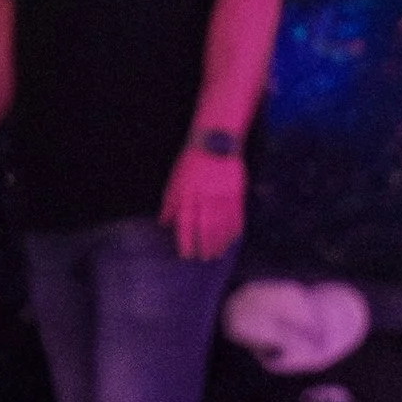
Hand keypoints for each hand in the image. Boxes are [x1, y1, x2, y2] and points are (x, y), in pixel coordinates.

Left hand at [161, 144, 246, 262]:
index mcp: (187, 194)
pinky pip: (236, 217)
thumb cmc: (192, 161)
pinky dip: (234, 231)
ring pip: (222, 226)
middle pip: (206, 228)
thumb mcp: (175, 179)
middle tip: (205, 259)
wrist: (216, 141)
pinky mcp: (237, 194)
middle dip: (205, 246)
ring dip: (220, 242)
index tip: (186, 255)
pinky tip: (232, 240)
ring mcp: (223, 197)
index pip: (185, 223)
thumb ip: (170, 202)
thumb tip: (164, 223)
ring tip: (218, 254)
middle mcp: (205, 198)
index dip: (186, 241)